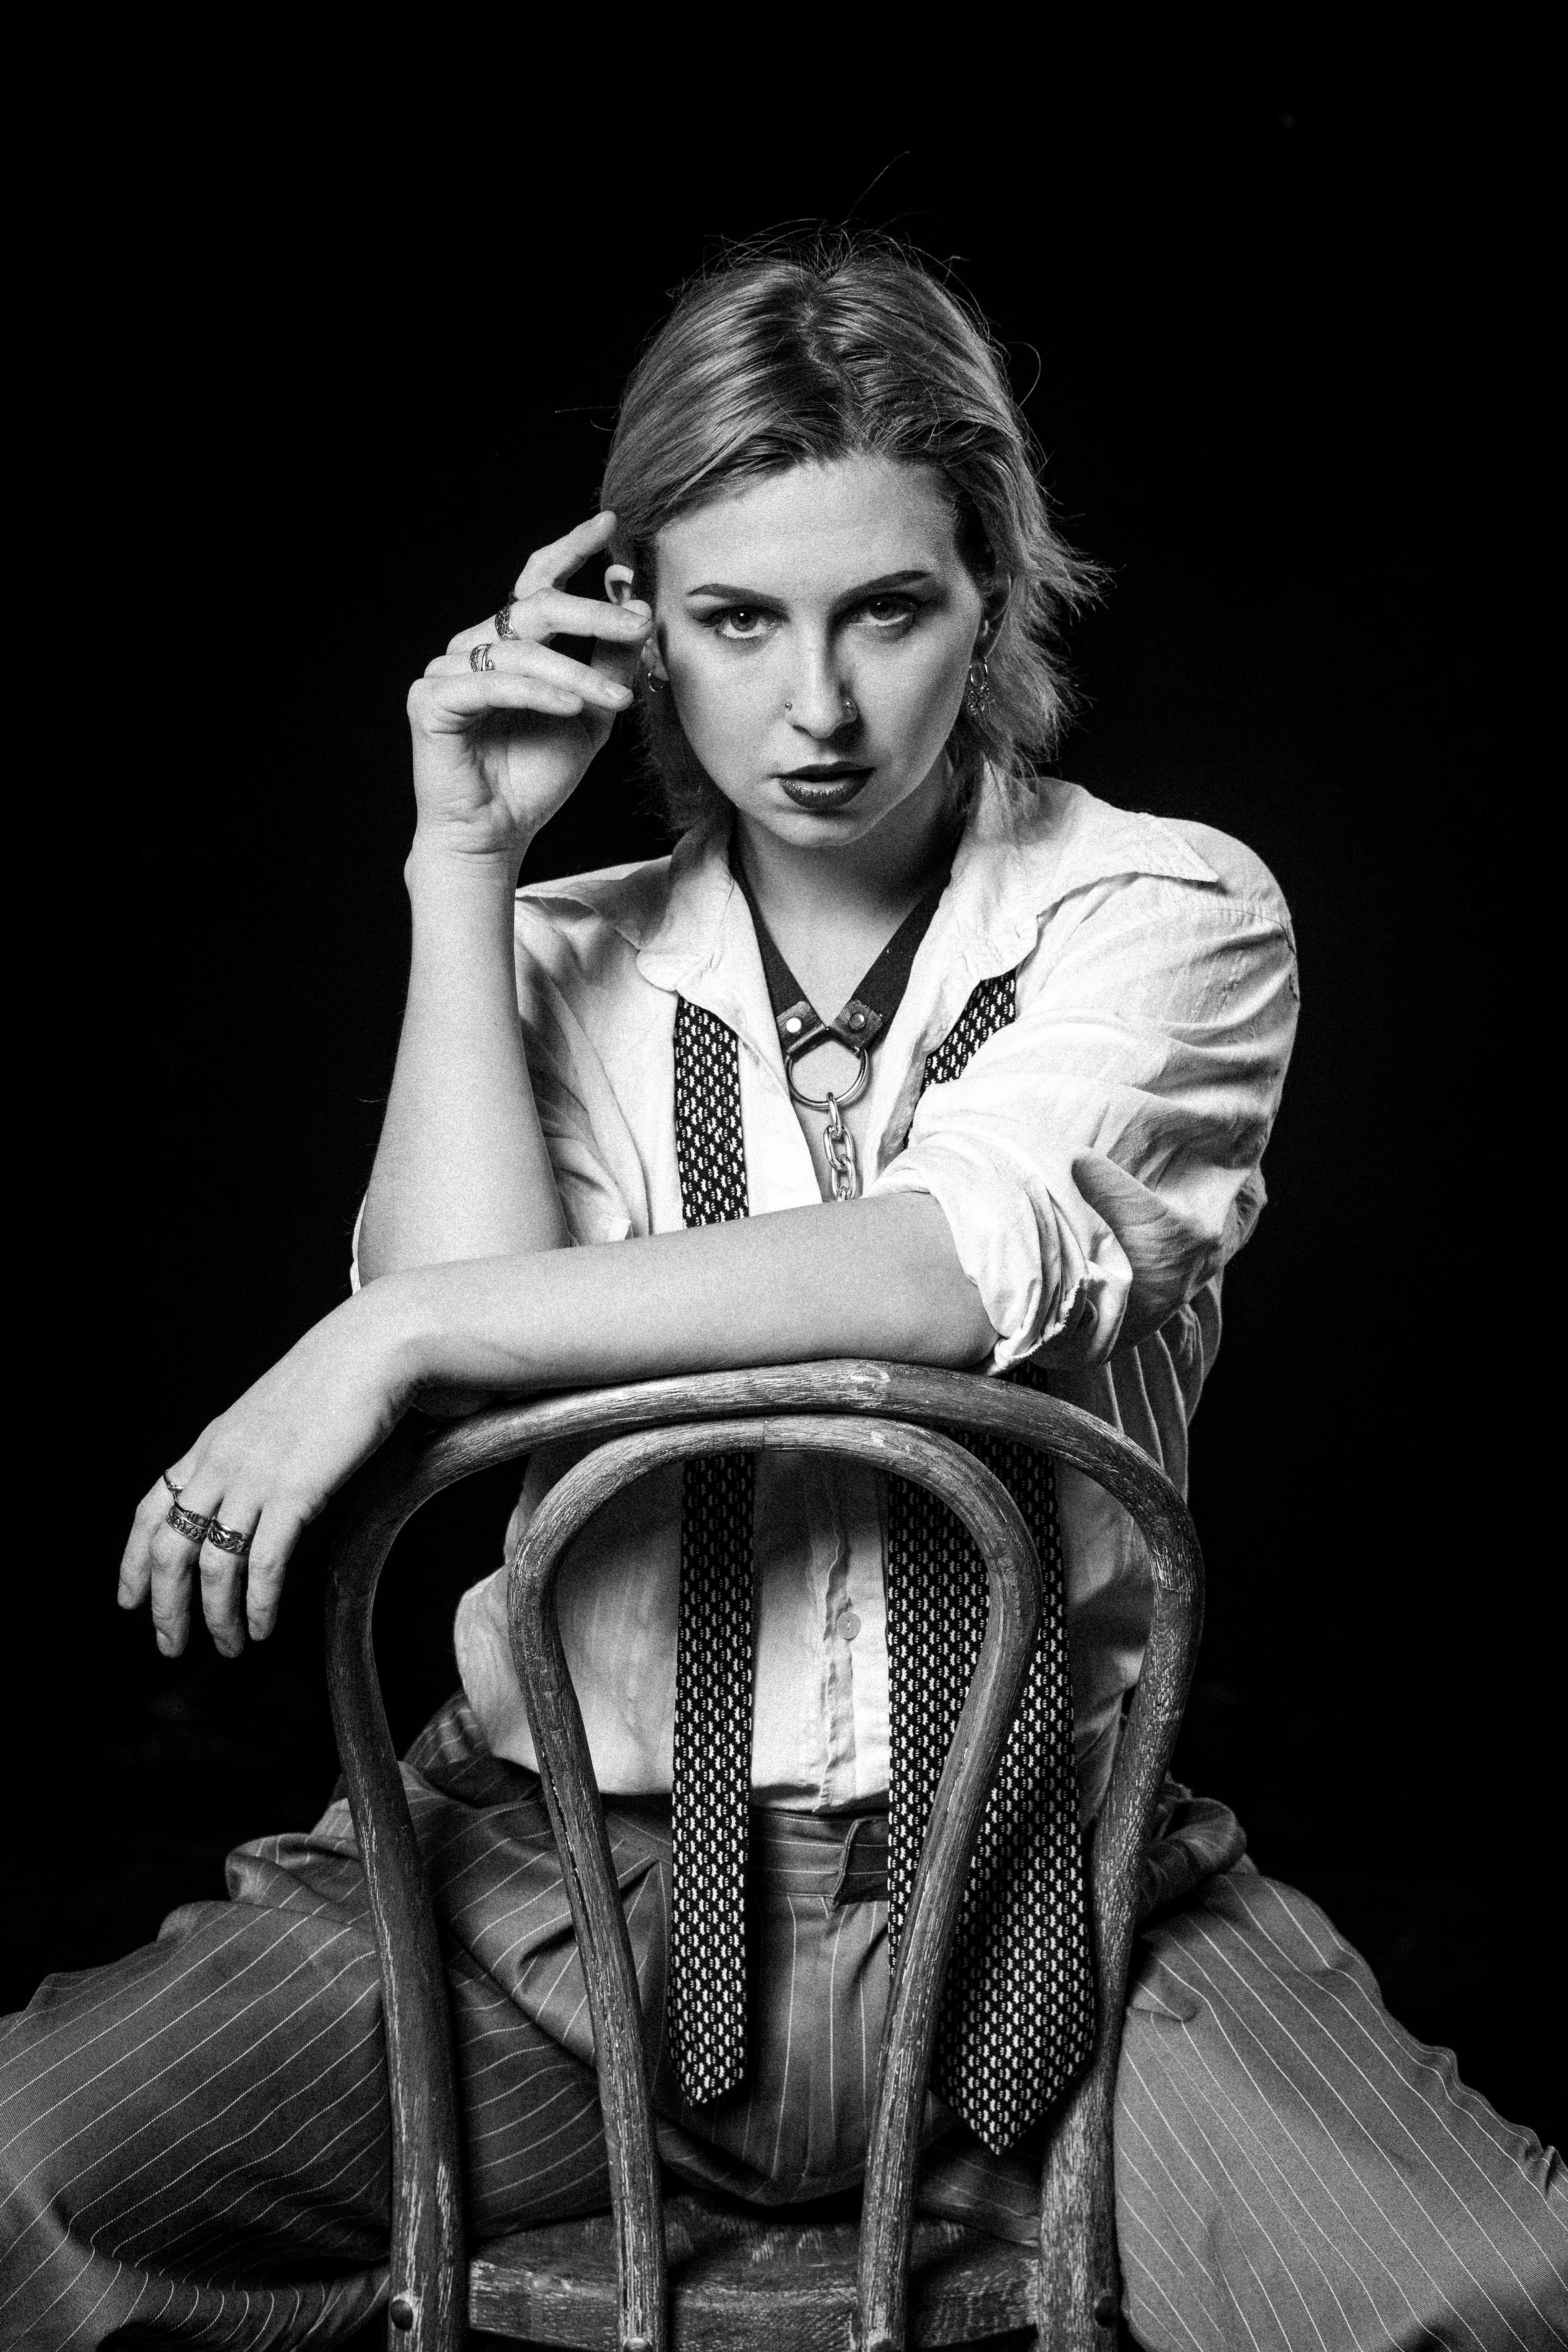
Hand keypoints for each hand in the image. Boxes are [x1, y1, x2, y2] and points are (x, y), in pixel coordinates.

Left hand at [118, 1288, 417, 1659]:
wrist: (372, 1348)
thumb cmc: (335, 1377)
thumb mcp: (273, 1412)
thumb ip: (253, 1451)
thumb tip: (251, 1493)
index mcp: (212, 1444)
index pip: (150, 1509)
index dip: (132, 1560)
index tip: (128, 1599)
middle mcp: (222, 1463)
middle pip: (169, 1547)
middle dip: (165, 1606)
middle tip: (171, 1645)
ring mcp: (256, 1477)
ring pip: (214, 1563)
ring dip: (217, 1615)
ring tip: (231, 1644)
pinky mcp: (296, 1491)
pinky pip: (264, 1562)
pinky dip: (259, 1602)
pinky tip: (264, 1625)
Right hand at [406, 512, 652, 866]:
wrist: (495, 835)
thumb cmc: (535, 776)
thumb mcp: (591, 714)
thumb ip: (611, 664)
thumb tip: (638, 611)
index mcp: (509, 643)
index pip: (538, 580)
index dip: (572, 548)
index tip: (612, 527)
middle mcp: (475, 647)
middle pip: (537, 605)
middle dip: (595, 613)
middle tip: (641, 626)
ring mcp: (448, 670)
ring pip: (522, 649)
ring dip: (579, 673)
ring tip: (619, 702)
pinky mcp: (431, 701)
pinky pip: (492, 685)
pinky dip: (537, 693)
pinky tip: (571, 707)